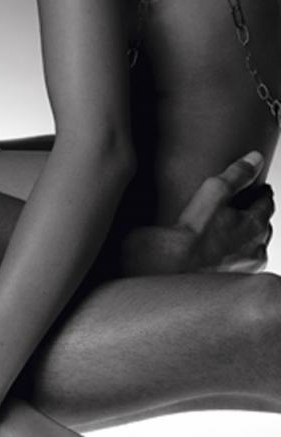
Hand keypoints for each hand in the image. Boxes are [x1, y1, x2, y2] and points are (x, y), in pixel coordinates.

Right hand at [120, 152, 273, 274]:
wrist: (172, 267)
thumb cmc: (192, 231)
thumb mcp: (214, 192)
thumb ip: (236, 174)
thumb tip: (255, 158)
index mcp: (254, 226)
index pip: (266, 204)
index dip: (263, 193)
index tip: (261, 187)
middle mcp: (254, 249)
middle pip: (263, 227)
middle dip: (259, 214)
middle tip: (251, 205)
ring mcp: (243, 268)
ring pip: (255, 247)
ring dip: (250, 237)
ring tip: (238, 228)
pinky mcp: (228, 281)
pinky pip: (241, 264)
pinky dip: (237, 254)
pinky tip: (224, 251)